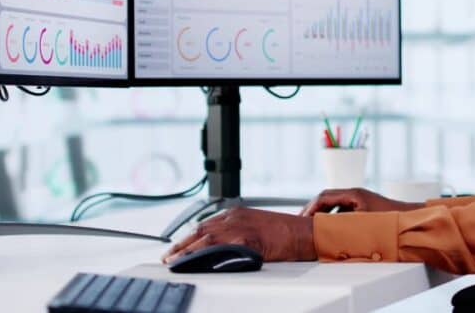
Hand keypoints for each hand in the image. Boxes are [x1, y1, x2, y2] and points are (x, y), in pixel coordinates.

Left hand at [162, 207, 315, 263]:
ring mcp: (241, 226)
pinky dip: (206, 255)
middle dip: (182, 244)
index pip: (204, 224)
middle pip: (200, 229)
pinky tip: (197, 262)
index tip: (176, 247)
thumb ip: (237, 233)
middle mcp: (235, 216)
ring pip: (206, 238)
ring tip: (175, 261)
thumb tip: (219, 247)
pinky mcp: (248, 239)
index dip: (188, 237)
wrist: (305, 233)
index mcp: (236, 213)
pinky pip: (221, 248)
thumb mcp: (256, 227)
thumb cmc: (285, 232)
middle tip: (169, 257)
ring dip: (188, 250)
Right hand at [299, 187, 420, 216]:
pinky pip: (342, 208)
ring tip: (312, 224)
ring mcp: (359, 199)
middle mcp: (355, 193)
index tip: (302, 218)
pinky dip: (333, 215)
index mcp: (353, 193)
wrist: (410, 220)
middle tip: (301, 220)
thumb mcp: (362, 221)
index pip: (324, 196)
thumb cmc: (389, 220)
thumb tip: (325, 227)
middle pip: (327, 198)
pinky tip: (329, 227)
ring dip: (322, 212)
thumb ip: (342, 222)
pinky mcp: (364, 206)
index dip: (311, 207)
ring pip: (334, 203)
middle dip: (313, 209)